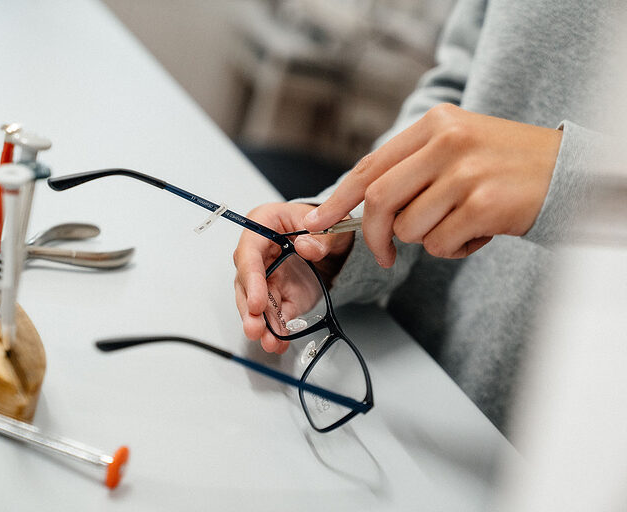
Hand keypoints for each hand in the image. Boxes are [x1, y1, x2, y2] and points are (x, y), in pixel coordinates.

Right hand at [233, 203, 352, 353]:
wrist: (333, 241)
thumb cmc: (321, 223)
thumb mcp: (328, 224)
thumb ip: (320, 237)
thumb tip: (306, 247)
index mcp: (262, 225)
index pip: (249, 253)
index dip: (251, 279)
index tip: (257, 303)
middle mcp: (258, 252)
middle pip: (245, 283)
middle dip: (250, 309)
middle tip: (255, 329)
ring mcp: (266, 276)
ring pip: (255, 303)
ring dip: (261, 324)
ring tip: (270, 342)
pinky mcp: (278, 294)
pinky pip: (274, 313)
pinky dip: (277, 329)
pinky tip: (279, 342)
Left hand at [303, 104, 562, 266]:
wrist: (568, 172)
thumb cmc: (503, 166)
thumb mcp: (455, 147)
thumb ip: (411, 169)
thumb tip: (362, 206)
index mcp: (433, 125)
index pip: (370, 166)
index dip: (338, 199)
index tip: (316, 222)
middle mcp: (446, 142)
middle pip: (380, 200)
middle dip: (373, 236)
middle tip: (383, 254)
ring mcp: (465, 172)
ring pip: (410, 228)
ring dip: (428, 240)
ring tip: (460, 225)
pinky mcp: (483, 204)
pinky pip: (440, 244)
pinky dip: (453, 250)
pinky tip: (477, 234)